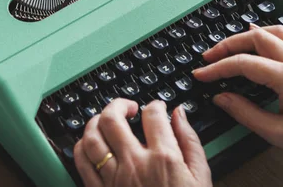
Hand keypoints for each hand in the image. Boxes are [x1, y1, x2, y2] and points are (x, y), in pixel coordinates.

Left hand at [74, 99, 211, 186]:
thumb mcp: (201, 178)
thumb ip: (190, 141)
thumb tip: (179, 114)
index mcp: (164, 158)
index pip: (152, 115)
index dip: (154, 105)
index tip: (156, 108)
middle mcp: (135, 164)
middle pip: (112, 118)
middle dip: (118, 104)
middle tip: (128, 107)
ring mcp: (114, 179)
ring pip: (92, 137)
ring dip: (96, 121)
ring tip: (106, 120)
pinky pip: (82, 162)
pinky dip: (82, 146)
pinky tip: (91, 143)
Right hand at [193, 25, 282, 157]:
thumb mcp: (278, 133)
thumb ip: (246, 113)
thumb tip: (221, 97)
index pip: (243, 63)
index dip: (217, 68)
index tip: (201, 74)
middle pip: (254, 38)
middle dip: (226, 45)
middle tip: (209, 57)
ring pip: (270, 31)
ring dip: (245, 35)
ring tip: (229, 46)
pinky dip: (266, 33)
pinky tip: (257, 38)